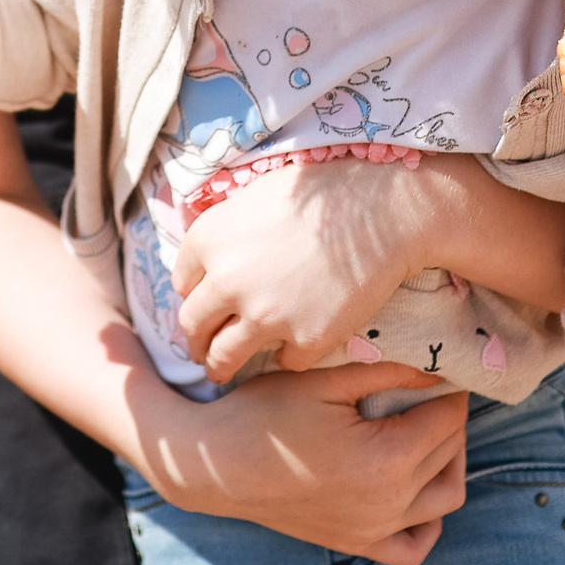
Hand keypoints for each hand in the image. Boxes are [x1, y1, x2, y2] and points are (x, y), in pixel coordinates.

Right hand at [139, 363, 470, 564]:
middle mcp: (390, 502)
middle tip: (430, 389)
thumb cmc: (264, 414)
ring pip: (444, 499)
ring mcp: (375, 529)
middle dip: (449, 417)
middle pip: (448, 453)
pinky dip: (427, 522)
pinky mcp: (356, 542)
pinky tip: (418, 493)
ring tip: (431, 432)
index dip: (449, 388)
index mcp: (387, 457)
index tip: (441, 368)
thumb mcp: (323, 381)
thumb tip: (432, 364)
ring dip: (450, 463)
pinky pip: (413, 546)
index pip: (447, 419)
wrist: (217, 465)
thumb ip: (384, 371)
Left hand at [171, 157, 419, 383]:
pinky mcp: (305, 339)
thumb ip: (225, 232)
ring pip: (225, 357)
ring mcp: (265, 314)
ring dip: (219, 367)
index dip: (193, 295)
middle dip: (194, 341)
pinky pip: (285, 361)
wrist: (382, 210)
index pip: (182, 282)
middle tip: (198, 350)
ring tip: (221, 372)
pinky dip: (289, 355)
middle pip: (193, 325)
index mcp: (209, 239)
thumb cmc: (322, 192)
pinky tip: (295, 346)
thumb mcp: (254, 196)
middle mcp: (226, 280)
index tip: (201, 305)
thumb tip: (211, 258)